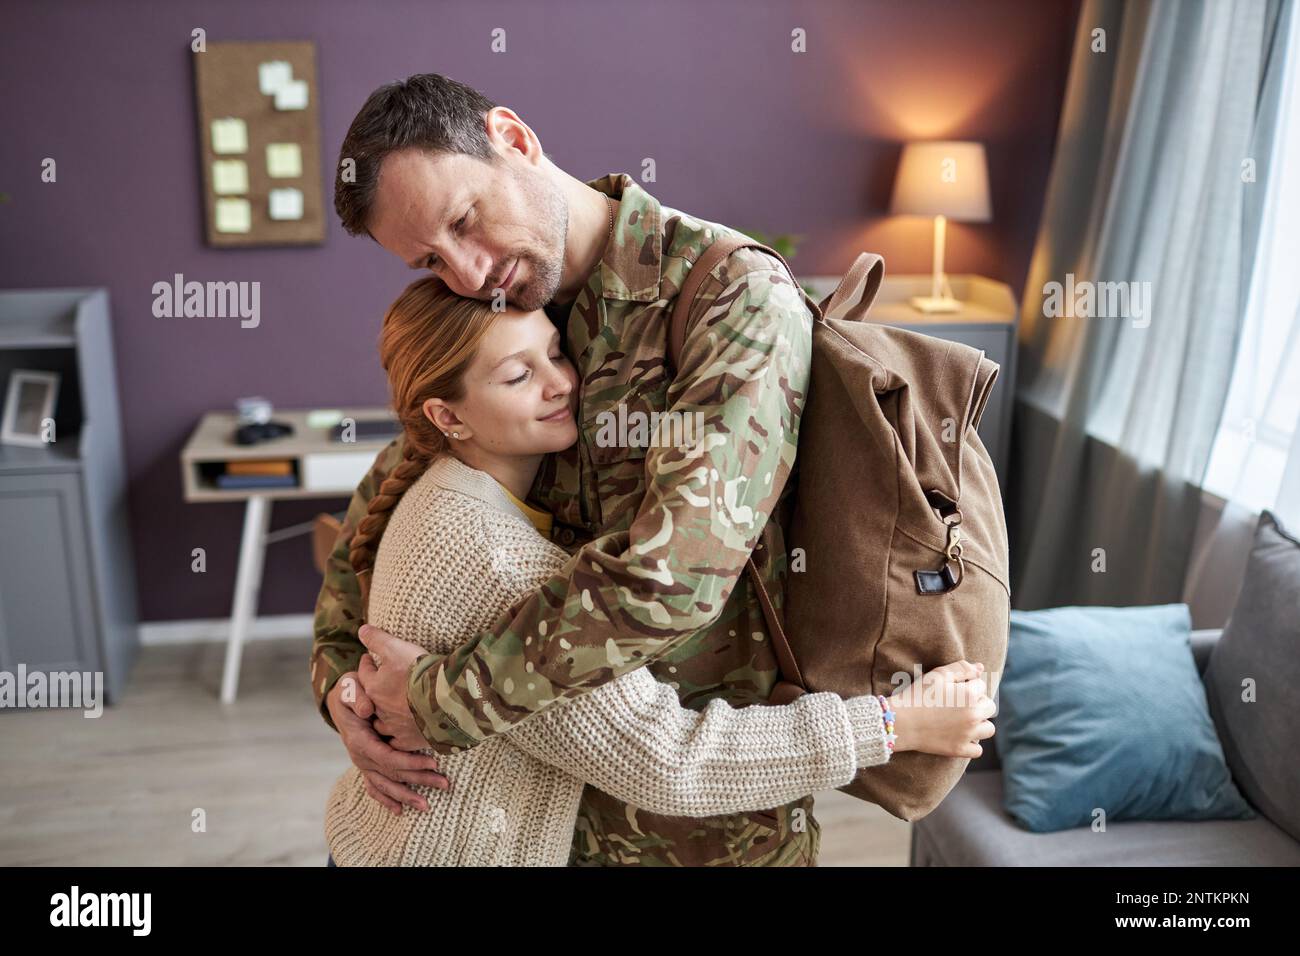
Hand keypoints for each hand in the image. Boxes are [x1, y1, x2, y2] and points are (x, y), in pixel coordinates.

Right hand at [326, 670, 448, 815]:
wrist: (340, 700)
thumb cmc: (350, 691)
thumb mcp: (350, 688)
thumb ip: (357, 697)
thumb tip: (366, 710)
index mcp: (359, 741)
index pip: (388, 757)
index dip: (410, 762)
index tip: (433, 763)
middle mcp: (361, 757)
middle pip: (392, 774)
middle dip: (419, 780)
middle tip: (444, 784)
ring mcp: (364, 763)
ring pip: (386, 785)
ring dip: (406, 796)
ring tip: (426, 806)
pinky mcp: (368, 765)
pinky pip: (375, 787)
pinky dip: (386, 800)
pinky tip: (400, 811)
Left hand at [356, 624, 429, 752]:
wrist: (445, 699)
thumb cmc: (420, 672)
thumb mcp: (397, 648)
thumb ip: (377, 639)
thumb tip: (361, 629)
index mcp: (374, 687)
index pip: (364, 673)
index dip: (367, 664)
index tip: (368, 658)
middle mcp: (380, 709)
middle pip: (371, 700)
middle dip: (373, 692)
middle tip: (379, 686)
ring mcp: (395, 727)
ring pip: (381, 724)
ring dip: (383, 718)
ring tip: (389, 712)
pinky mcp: (410, 740)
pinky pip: (399, 742)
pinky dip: (399, 738)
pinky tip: (403, 734)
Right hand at [887, 660, 995, 758]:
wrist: (900, 722)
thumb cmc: (917, 695)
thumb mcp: (938, 675)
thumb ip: (961, 668)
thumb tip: (980, 668)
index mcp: (970, 695)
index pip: (981, 686)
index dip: (968, 684)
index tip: (953, 688)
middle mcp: (974, 715)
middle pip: (990, 707)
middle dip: (978, 702)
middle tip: (959, 703)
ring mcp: (968, 735)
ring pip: (988, 729)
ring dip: (980, 723)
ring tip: (963, 719)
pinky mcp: (960, 749)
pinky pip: (978, 749)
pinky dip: (973, 743)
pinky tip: (961, 735)